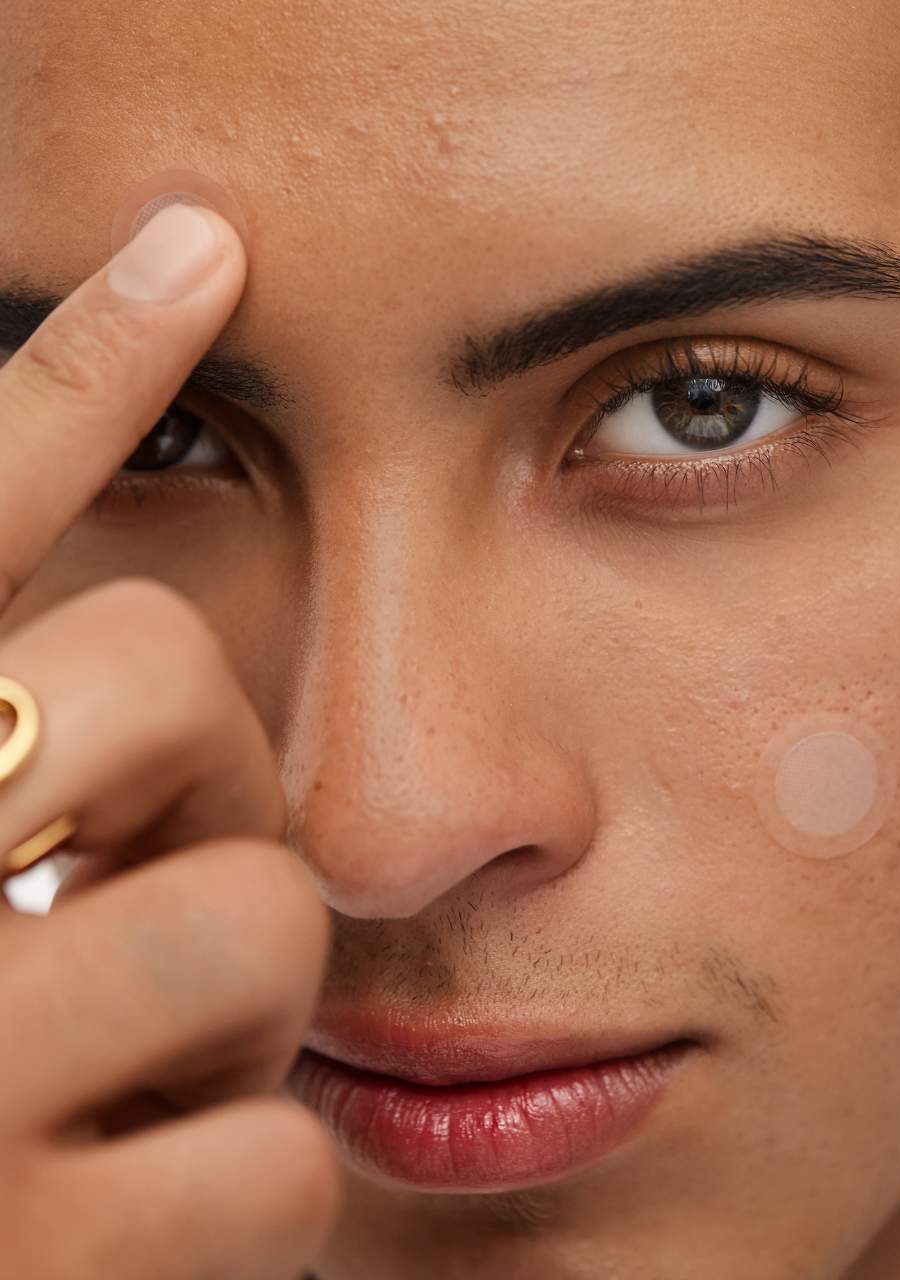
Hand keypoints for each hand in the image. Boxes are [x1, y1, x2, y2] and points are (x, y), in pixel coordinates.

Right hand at [0, 204, 340, 1279]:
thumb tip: (81, 664)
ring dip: (222, 1003)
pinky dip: (234, 1191)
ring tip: (102, 1071)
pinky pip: (276, 1165)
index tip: (205, 247)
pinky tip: (120, 1227)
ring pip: (256, 925)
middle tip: (110, 879)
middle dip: (190, 778)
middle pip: (158, 682)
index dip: (84, 361)